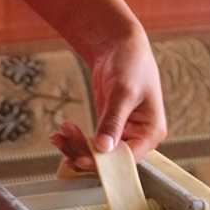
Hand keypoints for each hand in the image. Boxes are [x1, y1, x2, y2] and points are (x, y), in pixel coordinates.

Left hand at [51, 25, 165, 170]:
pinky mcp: (107, 126)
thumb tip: (104, 148)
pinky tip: (60, 134)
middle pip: (110, 159)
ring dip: (76, 146)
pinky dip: (75, 139)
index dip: (104, 163)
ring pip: (97, 152)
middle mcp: (138, 137)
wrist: (121, 46)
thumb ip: (113, 120)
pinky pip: (91, 141)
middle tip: (63, 139)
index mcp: (151, 132)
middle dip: (84, 152)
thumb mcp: (123, 92)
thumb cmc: (131, 64)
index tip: (80, 160)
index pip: (127, 158)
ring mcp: (122, 133)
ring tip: (58, 135)